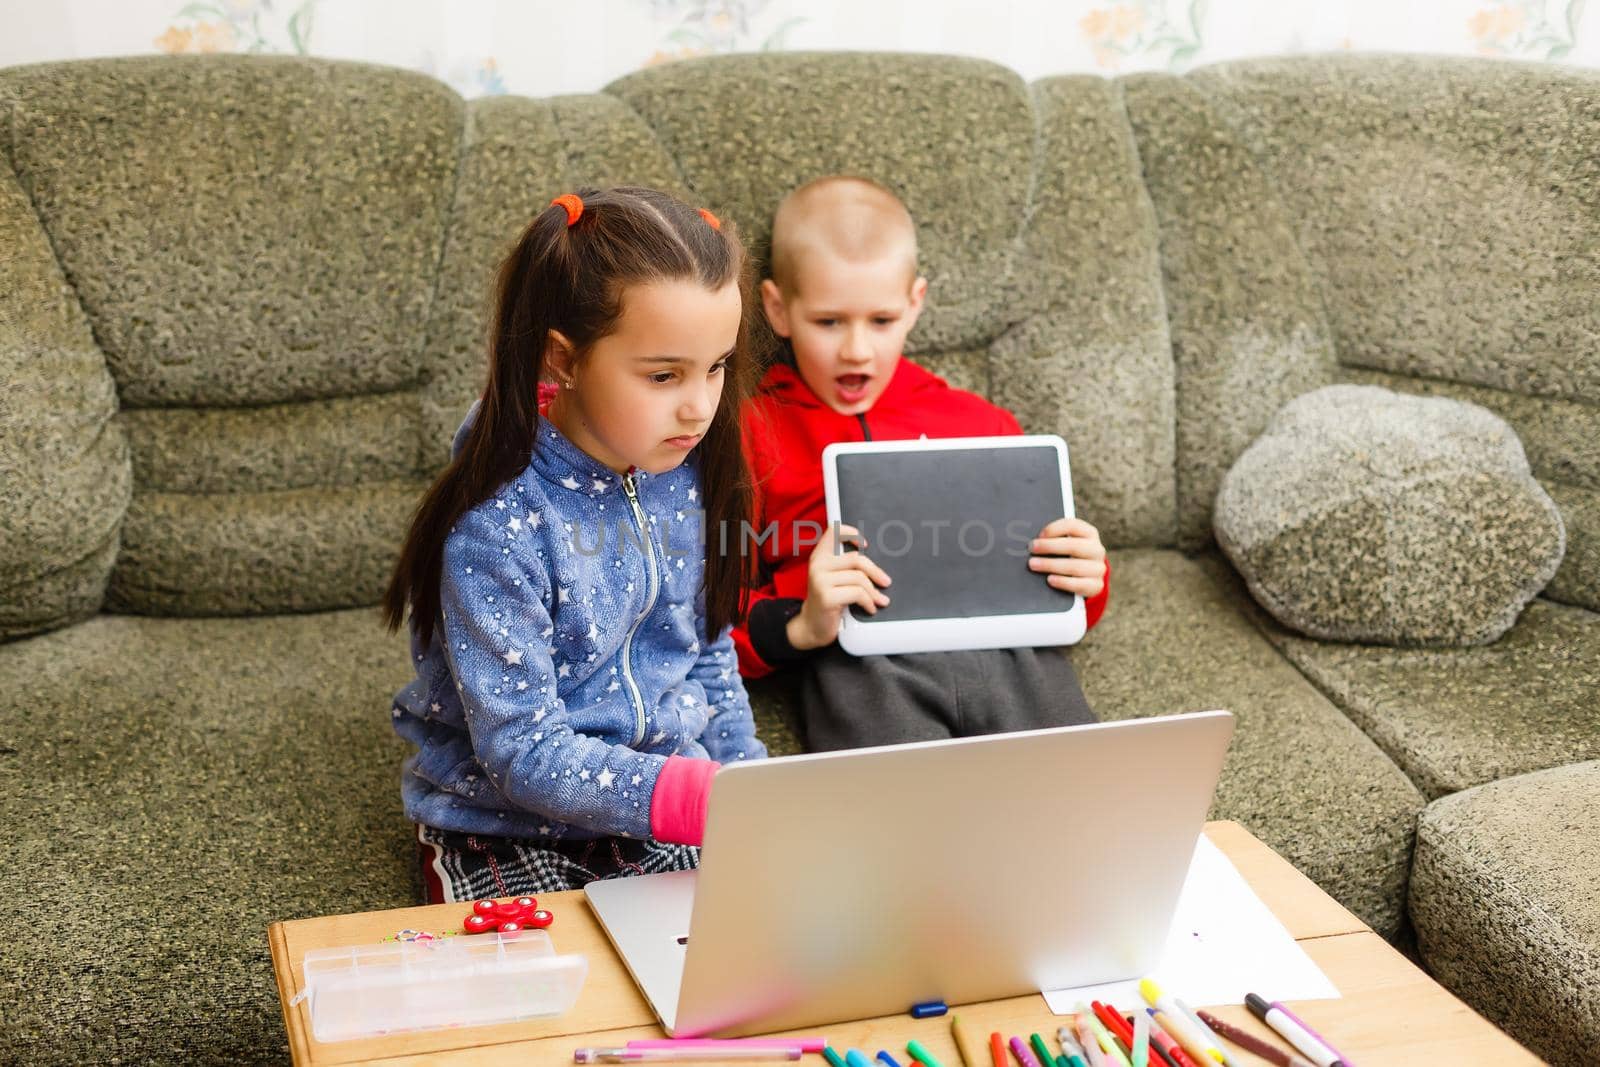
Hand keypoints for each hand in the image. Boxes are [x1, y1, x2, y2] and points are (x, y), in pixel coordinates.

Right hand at [786, 524, 892, 650]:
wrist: (812, 626)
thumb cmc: (827, 602)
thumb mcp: (833, 579)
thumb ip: (845, 566)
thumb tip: (874, 564)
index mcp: (819, 556)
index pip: (834, 532)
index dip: (851, 533)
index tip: (864, 545)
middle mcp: (818, 565)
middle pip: (856, 559)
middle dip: (876, 572)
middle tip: (885, 582)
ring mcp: (820, 580)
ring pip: (859, 578)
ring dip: (874, 592)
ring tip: (878, 600)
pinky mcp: (826, 596)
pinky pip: (857, 594)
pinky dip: (869, 602)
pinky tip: (870, 607)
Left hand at [1027, 517, 1106, 597]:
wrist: (1087, 577)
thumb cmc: (1069, 555)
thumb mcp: (1066, 543)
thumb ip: (1053, 539)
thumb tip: (1032, 541)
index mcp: (1089, 533)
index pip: (1073, 525)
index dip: (1054, 529)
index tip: (1039, 535)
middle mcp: (1096, 550)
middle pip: (1073, 546)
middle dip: (1049, 546)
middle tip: (1031, 548)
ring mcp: (1097, 568)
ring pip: (1074, 566)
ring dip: (1051, 565)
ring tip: (1033, 565)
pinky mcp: (1096, 585)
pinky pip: (1079, 584)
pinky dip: (1063, 582)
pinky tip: (1050, 580)